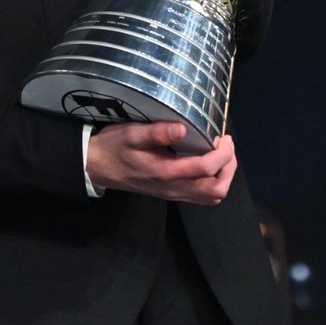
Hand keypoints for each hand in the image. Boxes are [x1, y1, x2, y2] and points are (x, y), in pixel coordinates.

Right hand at [86, 122, 236, 204]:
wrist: (97, 167)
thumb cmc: (114, 147)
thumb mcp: (131, 133)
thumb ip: (157, 132)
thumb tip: (183, 128)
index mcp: (166, 172)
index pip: (205, 169)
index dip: (222, 153)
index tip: (222, 135)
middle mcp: (173, 188)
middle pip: (216, 189)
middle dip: (229, 167)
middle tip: (226, 145)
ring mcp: (173, 194)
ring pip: (212, 196)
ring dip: (224, 176)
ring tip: (221, 153)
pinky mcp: (172, 193)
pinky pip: (202, 196)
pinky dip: (214, 181)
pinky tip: (208, 162)